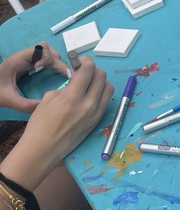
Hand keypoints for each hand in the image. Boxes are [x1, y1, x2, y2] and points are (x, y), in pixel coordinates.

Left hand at [0, 43, 68, 112]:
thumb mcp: (8, 100)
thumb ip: (25, 104)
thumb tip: (45, 106)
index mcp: (19, 60)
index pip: (41, 48)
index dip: (47, 58)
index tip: (44, 71)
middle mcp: (24, 57)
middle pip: (46, 49)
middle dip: (56, 60)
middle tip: (62, 75)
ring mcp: (26, 60)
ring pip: (47, 52)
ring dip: (55, 61)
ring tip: (59, 74)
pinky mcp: (27, 65)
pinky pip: (43, 59)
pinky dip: (51, 65)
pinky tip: (53, 75)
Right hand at [1, 56, 113, 188]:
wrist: (43, 149)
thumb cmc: (41, 123)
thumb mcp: (49, 97)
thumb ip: (67, 86)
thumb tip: (77, 79)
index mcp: (74, 96)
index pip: (89, 69)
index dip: (85, 60)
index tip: (80, 60)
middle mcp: (89, 104)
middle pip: (102, 76)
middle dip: (93, 69)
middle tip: (84, 72)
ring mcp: (96, 113)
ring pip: (109, 88)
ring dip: (101, 81)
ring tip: (89, 84)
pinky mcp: (98, 121)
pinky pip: (106, 101)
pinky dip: (101, 94)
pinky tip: (90, 96)